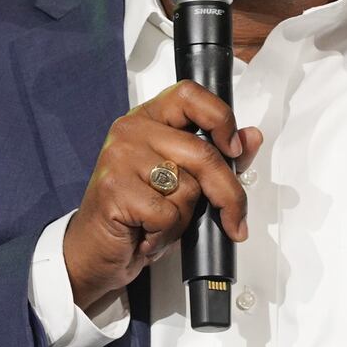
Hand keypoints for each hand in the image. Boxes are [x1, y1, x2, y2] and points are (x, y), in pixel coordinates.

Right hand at [65, 80, 262, 309]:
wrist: (94, 251)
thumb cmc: (137, 215)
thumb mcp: (184, 183)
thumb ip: (219, 158)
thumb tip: (251, 137)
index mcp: (149, 119)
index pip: (190, 95)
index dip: (221, 117)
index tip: (234, 148)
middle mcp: (132, 130)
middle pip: (202, 152)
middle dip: (228, 193)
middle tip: (234, 219)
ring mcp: (119, 157)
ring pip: (187, 186)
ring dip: (185, 218)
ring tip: (162, 224)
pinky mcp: (114, 188)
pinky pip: (167, 213)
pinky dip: (166, 234)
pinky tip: (148, 234)